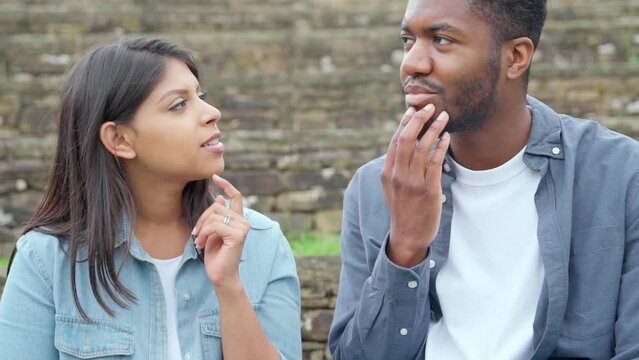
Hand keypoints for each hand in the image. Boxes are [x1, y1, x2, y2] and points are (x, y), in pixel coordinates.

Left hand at [193, 175, 249, 290]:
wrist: (221, 276)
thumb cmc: (216, 256)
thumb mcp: (213, 232)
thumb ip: (217, 217)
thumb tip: (219, 198)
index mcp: (238, 220)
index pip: (236, 197)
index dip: (226, 185)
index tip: (214, 177)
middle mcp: (243, 221)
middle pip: (217, 207)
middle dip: (202, 219)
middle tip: (196, 234)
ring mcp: (242, 228)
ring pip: (214, 216)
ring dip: (202, 229)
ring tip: (199, 241)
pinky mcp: (238, 235)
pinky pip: (215, 225)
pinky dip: (204, 234)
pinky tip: (202, 244)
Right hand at [380, 104, 449, 266]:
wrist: (407, 235)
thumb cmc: (402, 209)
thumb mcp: (392, 187)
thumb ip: (396, 167)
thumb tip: (405, 145)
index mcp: (387, 172)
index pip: (395, 140)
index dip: (405, 122)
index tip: (413, 109)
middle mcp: (398, 175)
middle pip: (407, 139)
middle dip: (419, 119)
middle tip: (429, 106)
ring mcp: (413, 182)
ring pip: (423, 147)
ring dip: (434, 128)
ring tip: (443, 117)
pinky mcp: (429, 189)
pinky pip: (435, 162)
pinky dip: (441, 146)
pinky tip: (446, 137)